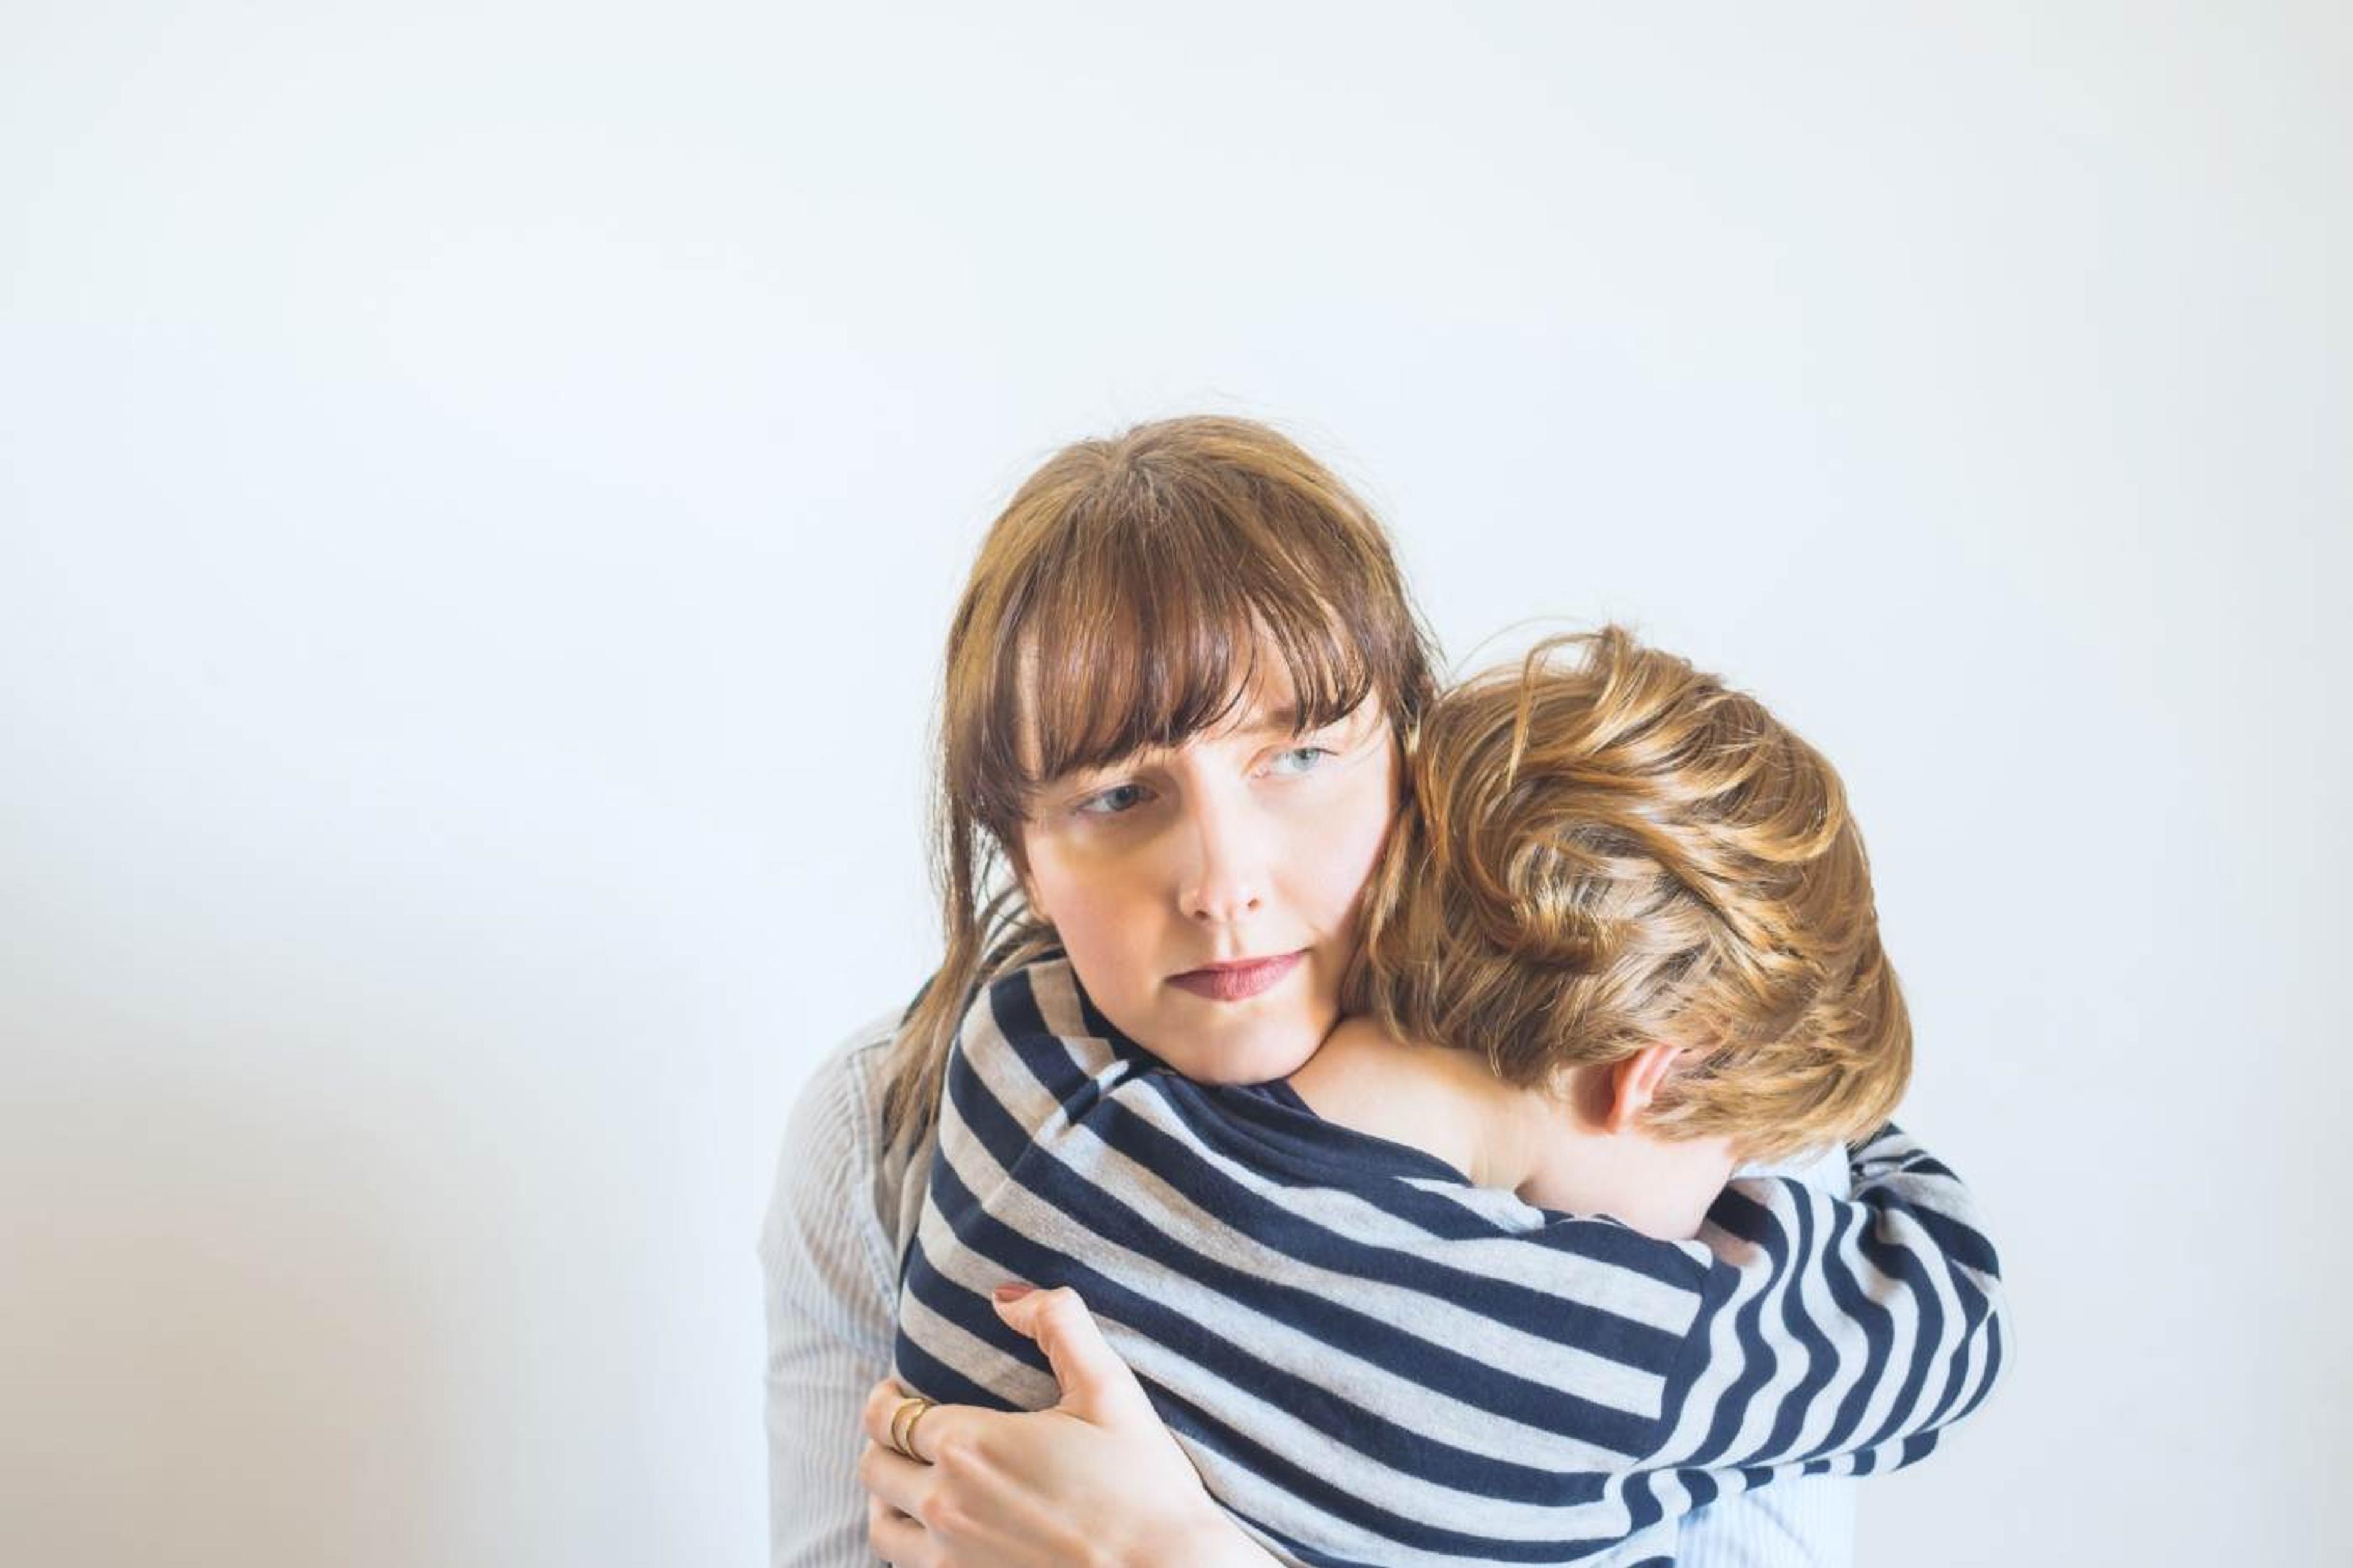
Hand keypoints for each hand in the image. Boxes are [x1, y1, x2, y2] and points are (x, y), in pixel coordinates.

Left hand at [859, 1285, 1275, 1567]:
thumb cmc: (1144, 1485)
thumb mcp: (1109, 1388)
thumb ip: (1059, 1324)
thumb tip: (1007, 1296)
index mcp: (970, 1446)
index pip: (888, 1416)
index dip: (887, 1396)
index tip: (898, 1389)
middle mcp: (946, 1506)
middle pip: (874, 1468)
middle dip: (883, 1441)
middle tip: (907, 1429)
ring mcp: (952, 1560)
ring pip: (881, 1526)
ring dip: (887, 1498)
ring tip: (911, 1483)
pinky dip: (912, 1545)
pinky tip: (943, 1533)